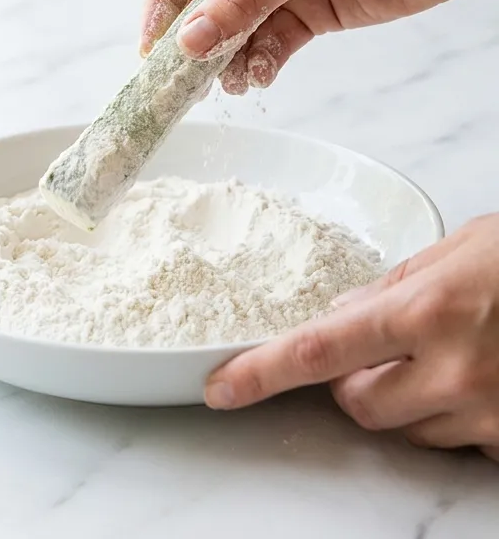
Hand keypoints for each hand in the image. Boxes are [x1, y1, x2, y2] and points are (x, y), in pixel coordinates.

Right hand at [141, 0, 498, 93]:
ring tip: (224, 83)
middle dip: (194, 35)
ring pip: (233, 23)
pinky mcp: (307, 7)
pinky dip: (258, 61)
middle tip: (179, 74)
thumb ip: (242, 2)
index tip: (151, 42)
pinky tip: (256, 77)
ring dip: (226, 55)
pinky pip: (267, 40)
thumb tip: (190, 41)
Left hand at [204, 215, 498, 460]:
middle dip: (356, 383)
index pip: (318, 350)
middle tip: (387, 350)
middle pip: (358, 405)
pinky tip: (490, 379)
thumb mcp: (464, 249)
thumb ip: (396, 285)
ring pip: (410, 430)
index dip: (260, 373)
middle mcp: (456, 369)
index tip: (221, 388)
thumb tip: (345, 312)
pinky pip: (464, 443)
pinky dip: (461, 418)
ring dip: (411, 400)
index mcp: (428, 310)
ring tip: (458, 355)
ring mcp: (492, 411)